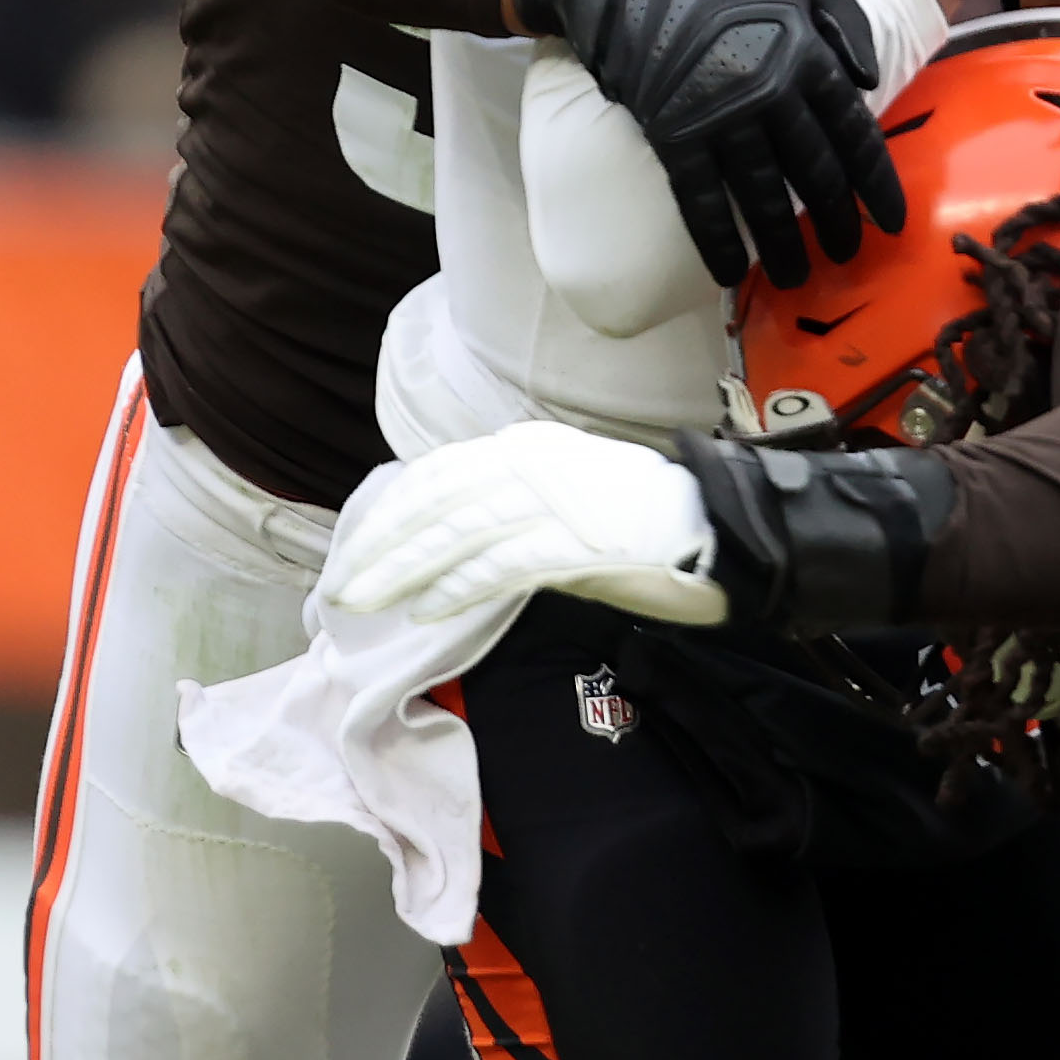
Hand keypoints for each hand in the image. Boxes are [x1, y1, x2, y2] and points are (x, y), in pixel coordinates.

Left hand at [326, 425, 727, 625]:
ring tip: (365, 602)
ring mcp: (555, 501)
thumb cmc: (647, 520)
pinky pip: (501, 563)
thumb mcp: (570, 493)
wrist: (717, 526)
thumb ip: (516, 504)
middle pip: (437, 500)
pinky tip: (429, 610)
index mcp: (530, 449)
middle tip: (342, 586)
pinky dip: (459, 587)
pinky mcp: (575, 542)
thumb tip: (455, 538)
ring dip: (404, 570)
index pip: (440, 473)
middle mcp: (534, 464)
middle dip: (382, 545)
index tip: (358, 549)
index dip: (392, 513)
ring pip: (458, 530)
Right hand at [508, 0, 905, 287]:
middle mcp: (771, 93)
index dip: (877, 184)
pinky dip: (717, 240)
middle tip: (848, 255)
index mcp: (806, 56)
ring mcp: (721, 118)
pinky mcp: (675, 136)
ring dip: (785, 245)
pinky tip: (731, 272)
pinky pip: (701, 200)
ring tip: (799, 278)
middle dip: (838, 223)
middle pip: (816, 175)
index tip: (892, 221)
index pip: (854, 133)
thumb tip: (872, 79)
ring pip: (764, 198)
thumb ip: (846, 18)